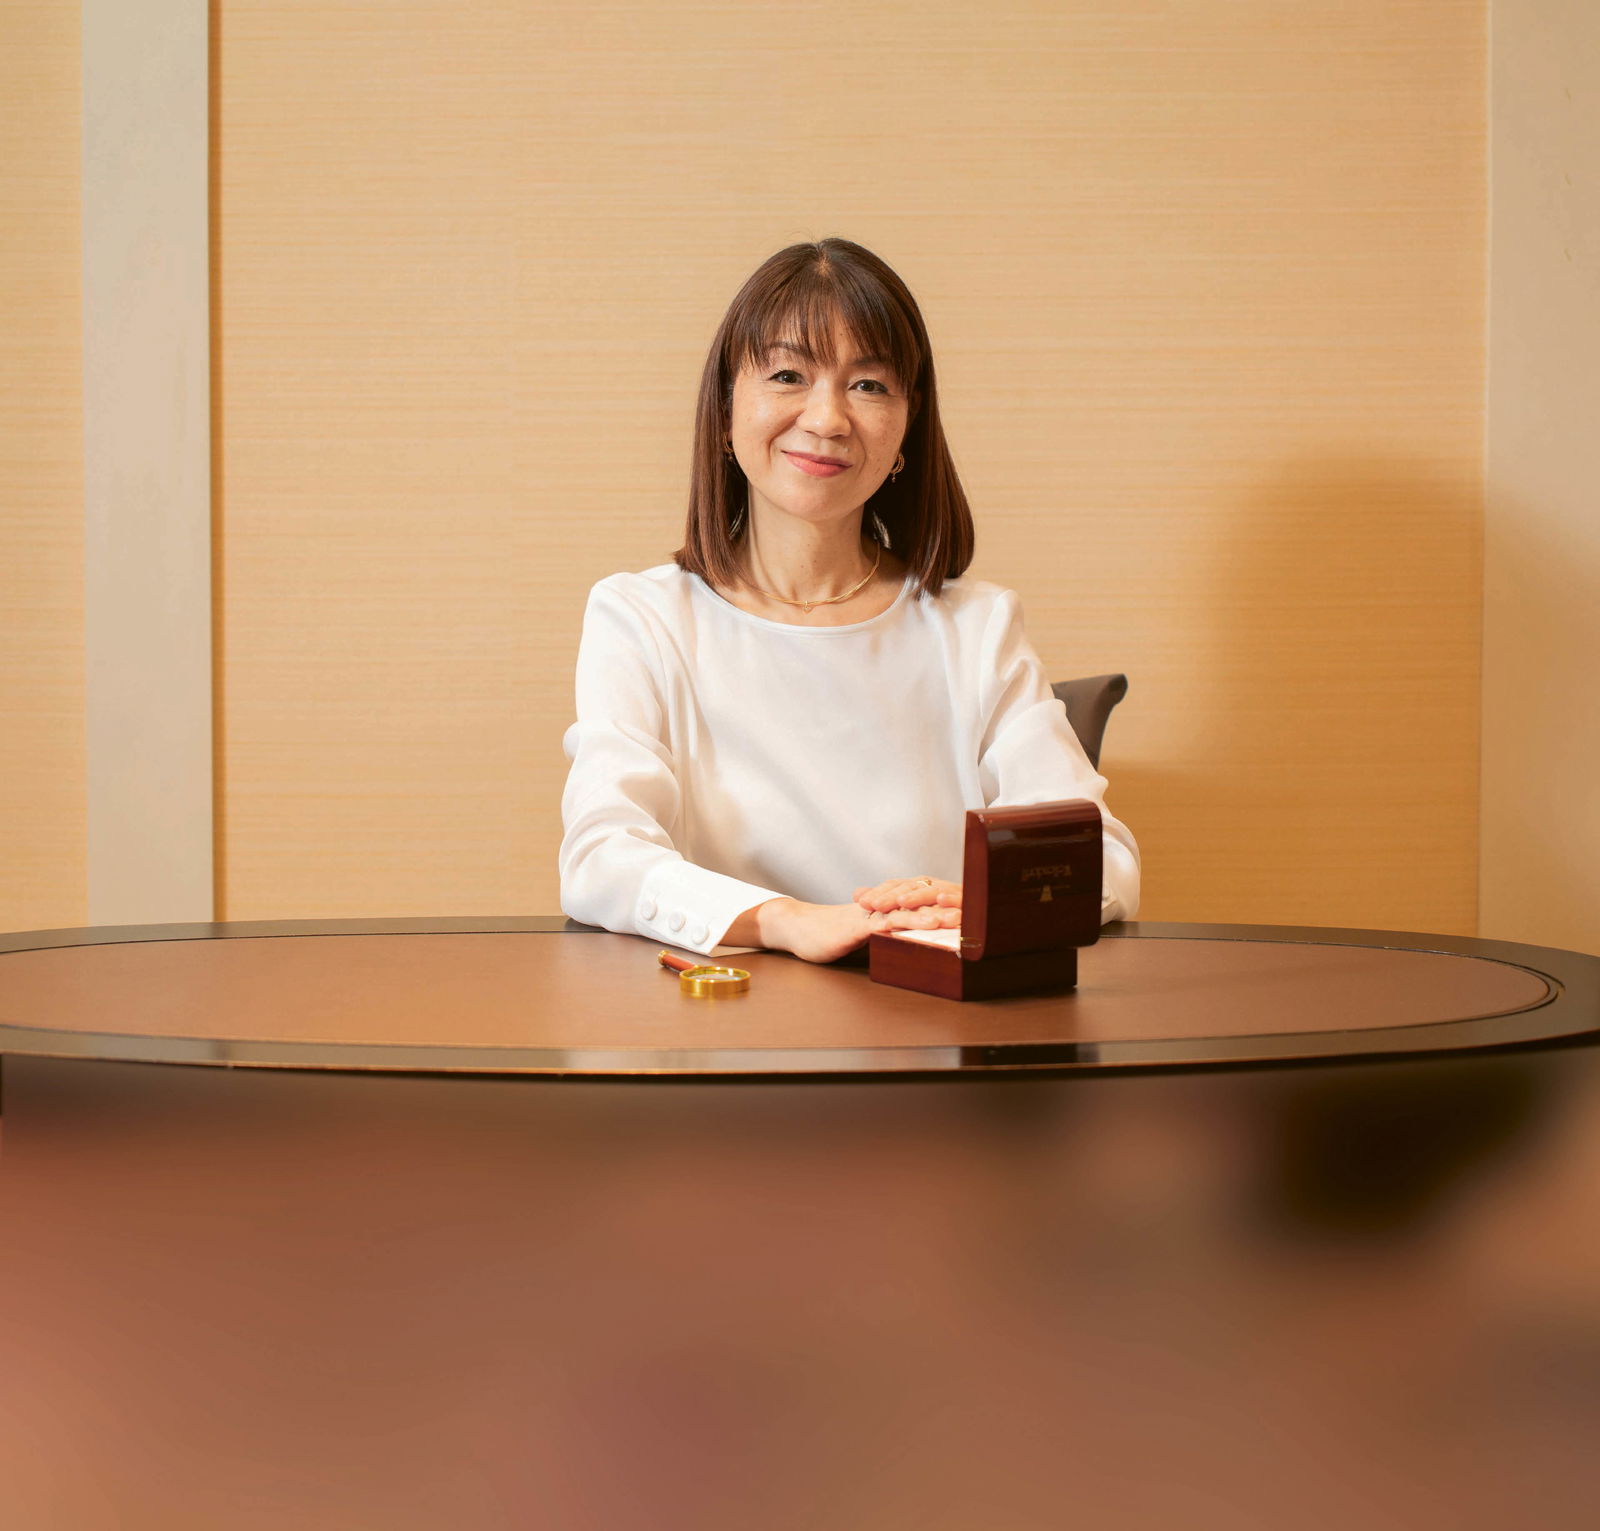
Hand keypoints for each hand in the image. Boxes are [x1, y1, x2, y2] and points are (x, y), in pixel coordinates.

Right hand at [739, 898, 960, 964]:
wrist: (800, 929)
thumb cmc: (835, 933)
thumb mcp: (870, 931)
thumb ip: (893, 929)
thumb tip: (920, 935)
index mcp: (888, 906)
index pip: (923, 900)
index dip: (947, 902)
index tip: (973, 909)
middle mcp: (882, 906)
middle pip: (919, 902)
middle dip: (946, 906)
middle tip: (973, 913)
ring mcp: (869, 915)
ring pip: (902, 911)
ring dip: (926, 915)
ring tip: (949, 920)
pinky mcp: (855, 928)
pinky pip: (877, 925)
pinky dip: (894, 925)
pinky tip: (908, 928)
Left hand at [852, 876, 961, 914]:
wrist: (979, 915)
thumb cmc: (940, 914)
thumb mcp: (910, 910)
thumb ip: (885, 902)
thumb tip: (857, 894)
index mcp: (919, 888)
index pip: (896, 886)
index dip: (879, 893)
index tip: (861, 902)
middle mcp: (934, 886)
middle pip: (910, 887)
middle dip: (892, 896)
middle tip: (875, 905)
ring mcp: (952, 893)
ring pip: (932, 891)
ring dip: (917, 895)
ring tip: (902, 901)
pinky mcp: (970, 902)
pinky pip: (961, 897)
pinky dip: (951, 897)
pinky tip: (941, 898)